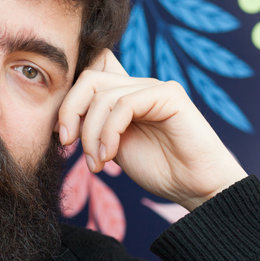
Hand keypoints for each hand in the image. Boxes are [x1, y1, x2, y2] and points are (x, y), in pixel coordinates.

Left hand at [57, 49, 247, 210]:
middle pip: (89, 78)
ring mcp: (154, 87)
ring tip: (97, 162)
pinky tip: (109, 155)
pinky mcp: (169, 95)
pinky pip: (124, 105)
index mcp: (124, 94)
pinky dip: (109, 132)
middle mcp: (137, 85)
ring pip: (103, 96)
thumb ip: (94, 124)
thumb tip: (65, 117)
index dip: (68, 97)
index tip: (63, 134)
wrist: (197, 188)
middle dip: (69, 111)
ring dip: (91, 133)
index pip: (90, 71)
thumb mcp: (111, 145)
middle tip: (67, 143)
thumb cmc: (158, 169)